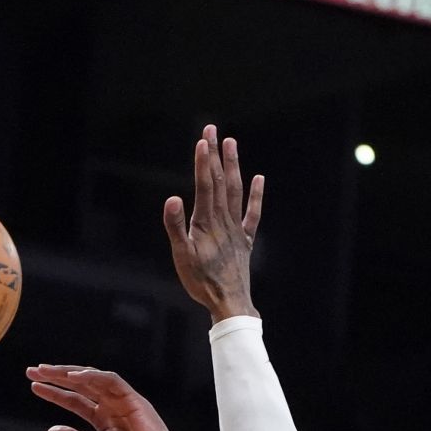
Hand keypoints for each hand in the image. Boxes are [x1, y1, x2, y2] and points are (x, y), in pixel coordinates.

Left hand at [27, 365, 196, 430]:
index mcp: (104, 419)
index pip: (76, 400)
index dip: (55, 393)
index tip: (34, 387)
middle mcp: (113, 406)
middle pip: (81, 385)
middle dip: (57, 377)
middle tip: (32, 371)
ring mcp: (124, 401)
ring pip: (94, 379)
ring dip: (70, 373)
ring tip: (46, 371)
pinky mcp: (134, 400)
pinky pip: (112, 381)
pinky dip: (93, 377)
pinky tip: (73, 377)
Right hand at [164, 125, 264, 322]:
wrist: (229, 302)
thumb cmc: (201, 282)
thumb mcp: (181, 256)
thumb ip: (175, 227)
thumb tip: (172, 199)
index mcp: (206, 222)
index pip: (205, 185)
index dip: (203, 162)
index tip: (202, 139)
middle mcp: (223, 220)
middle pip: (220, 181)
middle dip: (215, 154)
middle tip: (212, 128)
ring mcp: (236, 229)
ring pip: (236, 191)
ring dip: (233, 166)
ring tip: (231, 143)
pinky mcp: (245, 240)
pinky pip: (252, 214)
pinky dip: (255, 196)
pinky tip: (258, 179)